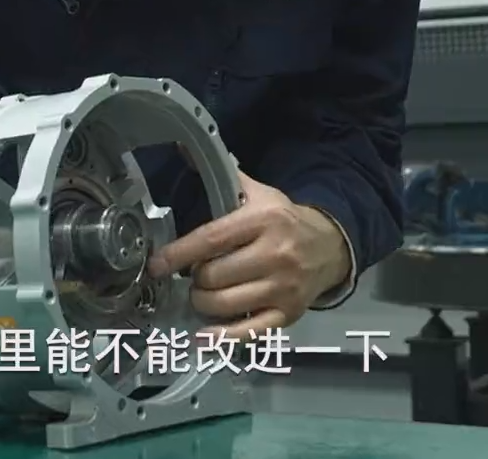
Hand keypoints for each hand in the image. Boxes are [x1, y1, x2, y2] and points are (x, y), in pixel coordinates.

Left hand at [147, 172, 349, 341]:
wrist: (330, 246)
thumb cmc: (285, 220)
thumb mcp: (260, 194)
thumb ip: (225, 177)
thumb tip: (186, 150)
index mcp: (264, 221)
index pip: (211, 239)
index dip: (178, 254)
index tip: (156, 265)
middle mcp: (275, 255)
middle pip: (213, 276)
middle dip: (195, 279)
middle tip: (196, 275)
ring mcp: (283, 288)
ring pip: (224, 305)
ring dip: (203, 302)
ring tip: (205, 293)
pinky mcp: (288, 314)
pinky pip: (248, 333)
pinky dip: (221, 337)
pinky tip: (203, 335)